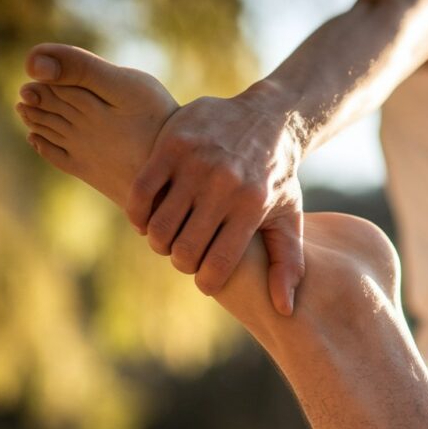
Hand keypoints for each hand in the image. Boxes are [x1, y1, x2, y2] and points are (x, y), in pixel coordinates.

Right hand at [127, 86, 305, 314]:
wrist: (269, 118)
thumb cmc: (277, 178)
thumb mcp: (289, 218)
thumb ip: (288, 264)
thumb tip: (284, 310)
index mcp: (252, 207)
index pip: (218, 265)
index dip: (206, 282)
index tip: (206, 279)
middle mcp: (224, 185)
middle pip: (184, 249)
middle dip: (181, 262)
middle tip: (185, 255)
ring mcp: (196, 164)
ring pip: (160, 225)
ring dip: (159, 241)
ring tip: (169, 237)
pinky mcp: (172, 145)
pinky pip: (141, 193)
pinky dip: (138, 214)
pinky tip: (148, 218)